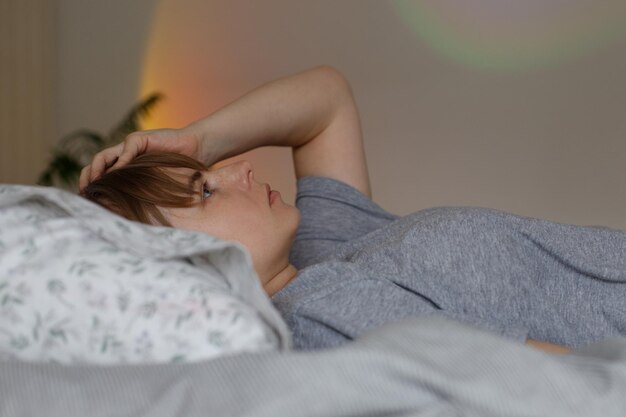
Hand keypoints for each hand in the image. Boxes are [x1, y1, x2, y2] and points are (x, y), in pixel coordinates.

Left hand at [79, 127, 200, 190]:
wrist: (195, 150)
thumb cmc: (177, 171)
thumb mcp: (154, 186)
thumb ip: (139, 192)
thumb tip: (123, 213)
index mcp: (123, 168)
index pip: (98, 174)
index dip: (90, 186)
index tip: (88, 201)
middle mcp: (122, 156)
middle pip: (95, 165)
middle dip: (87, 178)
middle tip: (87, 192)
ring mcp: (129, 147)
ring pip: (103, 156)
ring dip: (97, 170)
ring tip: (97, 182)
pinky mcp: (140, 139)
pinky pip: (126, 149)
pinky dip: (121, 161)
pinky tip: (118, 172)